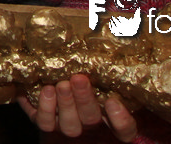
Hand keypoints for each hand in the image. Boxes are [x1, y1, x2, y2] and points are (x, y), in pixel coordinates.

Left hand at [17, 75, 136, 140]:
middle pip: (91, 119)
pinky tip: (46, 90)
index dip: (121, 121)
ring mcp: (67, 124)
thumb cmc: (80, 72)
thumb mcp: (95, 71)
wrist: (49, 83)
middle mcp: (89, 123)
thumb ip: (103, 65)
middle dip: (84, 99)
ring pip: (69, 125)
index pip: (124, 130)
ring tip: (61, 84)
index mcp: (107, 114)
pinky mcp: (46, 122)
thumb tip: (114, 39)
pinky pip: (45, 123)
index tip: (112, 102)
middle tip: (79, 79)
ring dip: (66, 104)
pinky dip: (45, 108)